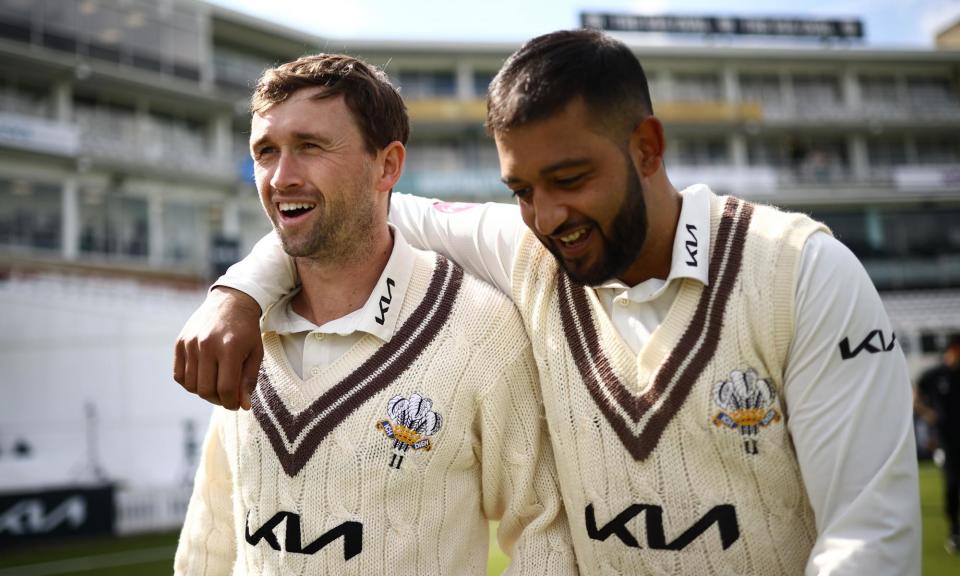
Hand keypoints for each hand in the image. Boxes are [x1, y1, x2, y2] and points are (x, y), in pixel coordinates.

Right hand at [174, 287, 262, 409]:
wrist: (230, 302)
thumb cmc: (247, 331)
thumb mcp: (255, 354)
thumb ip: (249, 381)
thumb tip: (243, 406)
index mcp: (229, 348)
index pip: (226, 389)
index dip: (231, 403)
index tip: (236, 404)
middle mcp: (207, 345)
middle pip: (206, 390)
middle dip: (218, 400)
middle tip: (227, 396)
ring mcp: (190, 343)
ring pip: (191, 386)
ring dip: (204, 392)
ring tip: (216, 385)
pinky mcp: (180, 342)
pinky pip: (179, 375)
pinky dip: (190, 383)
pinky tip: (203, 377)